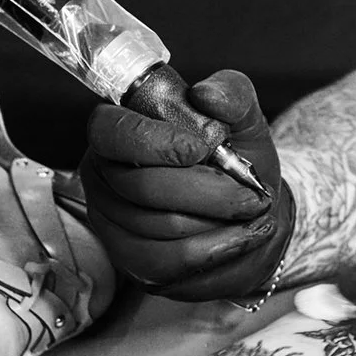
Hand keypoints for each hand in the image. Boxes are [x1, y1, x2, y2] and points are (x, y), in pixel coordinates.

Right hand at [79, 69, 294, 300]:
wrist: (249, 211)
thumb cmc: (236, 159)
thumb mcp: (243, 119)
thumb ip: (232, 93)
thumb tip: (206, 94)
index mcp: (120, 132)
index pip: (112, 132)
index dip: (155, 143)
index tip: (201, 148)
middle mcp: (104, 177)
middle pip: (142, 188)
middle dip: (208, 191)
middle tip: (252, 192)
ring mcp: (111, 223)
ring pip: (159, 227)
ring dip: (217, 220)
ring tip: (252, 211)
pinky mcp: (130, 261)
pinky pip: (167, 261)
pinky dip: (213, 249)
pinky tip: (240, 236)